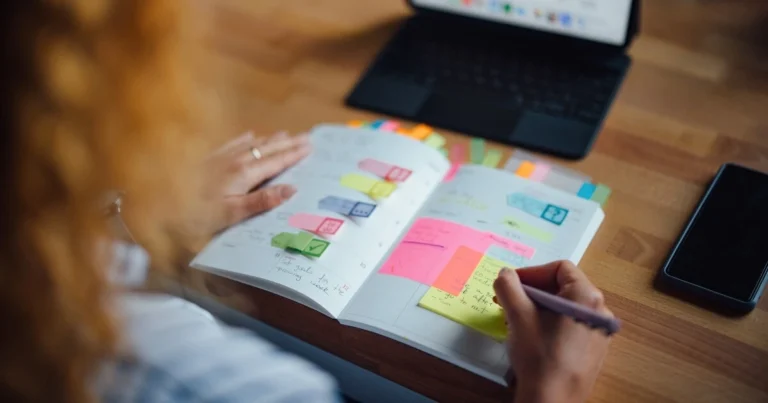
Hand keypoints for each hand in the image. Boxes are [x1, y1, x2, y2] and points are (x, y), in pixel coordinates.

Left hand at [203, 130, 309, 232]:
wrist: (156, 202)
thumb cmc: (194, 214)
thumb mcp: (231, 214)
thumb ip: (261, 201)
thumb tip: (291, 189)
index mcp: (244, 174)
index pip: (276, 162)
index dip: (294, 154)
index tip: (310, 146)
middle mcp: (234, 161)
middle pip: (267, 149)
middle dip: (288, 143)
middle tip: (306, 137)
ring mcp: (219, 157)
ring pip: (251, 144)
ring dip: (270, 139)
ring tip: (285, 133)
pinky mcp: (206, 158)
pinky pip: (231, 143)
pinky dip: (244, 138)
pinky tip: (249, 134)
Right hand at [493, 261, 612, 402]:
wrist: (552, 401)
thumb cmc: (538, 355)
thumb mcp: (517, 315)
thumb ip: (509, 286)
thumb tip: (506, 274)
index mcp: (587, 296)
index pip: (559, 268)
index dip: (532, 273)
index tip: (511, 285)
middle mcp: (600, 311)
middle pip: (563, 287)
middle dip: (533, 291)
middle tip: (509, 301)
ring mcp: (600, 332)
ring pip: (566, 307)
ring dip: (539, 307)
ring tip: (517, 319)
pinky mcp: (595, 350)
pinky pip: (572, 325)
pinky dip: (551, 323)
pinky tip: (533, 336)